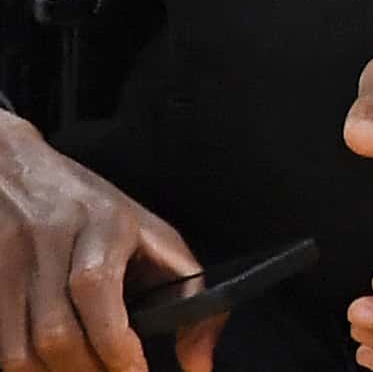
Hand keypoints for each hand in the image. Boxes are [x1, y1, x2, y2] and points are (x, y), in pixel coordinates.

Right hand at [0, 112, 215, 371]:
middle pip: (57, 334)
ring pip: (19, 351)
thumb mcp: (151, 234)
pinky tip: (49, 368)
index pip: (97, 291)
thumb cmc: (95, 212)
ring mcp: (8, 264)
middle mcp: (49, 242)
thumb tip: (200, 362)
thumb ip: (188, 293)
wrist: (14, 173)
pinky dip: (23, 370)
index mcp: (102, 224)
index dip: (116, 347)